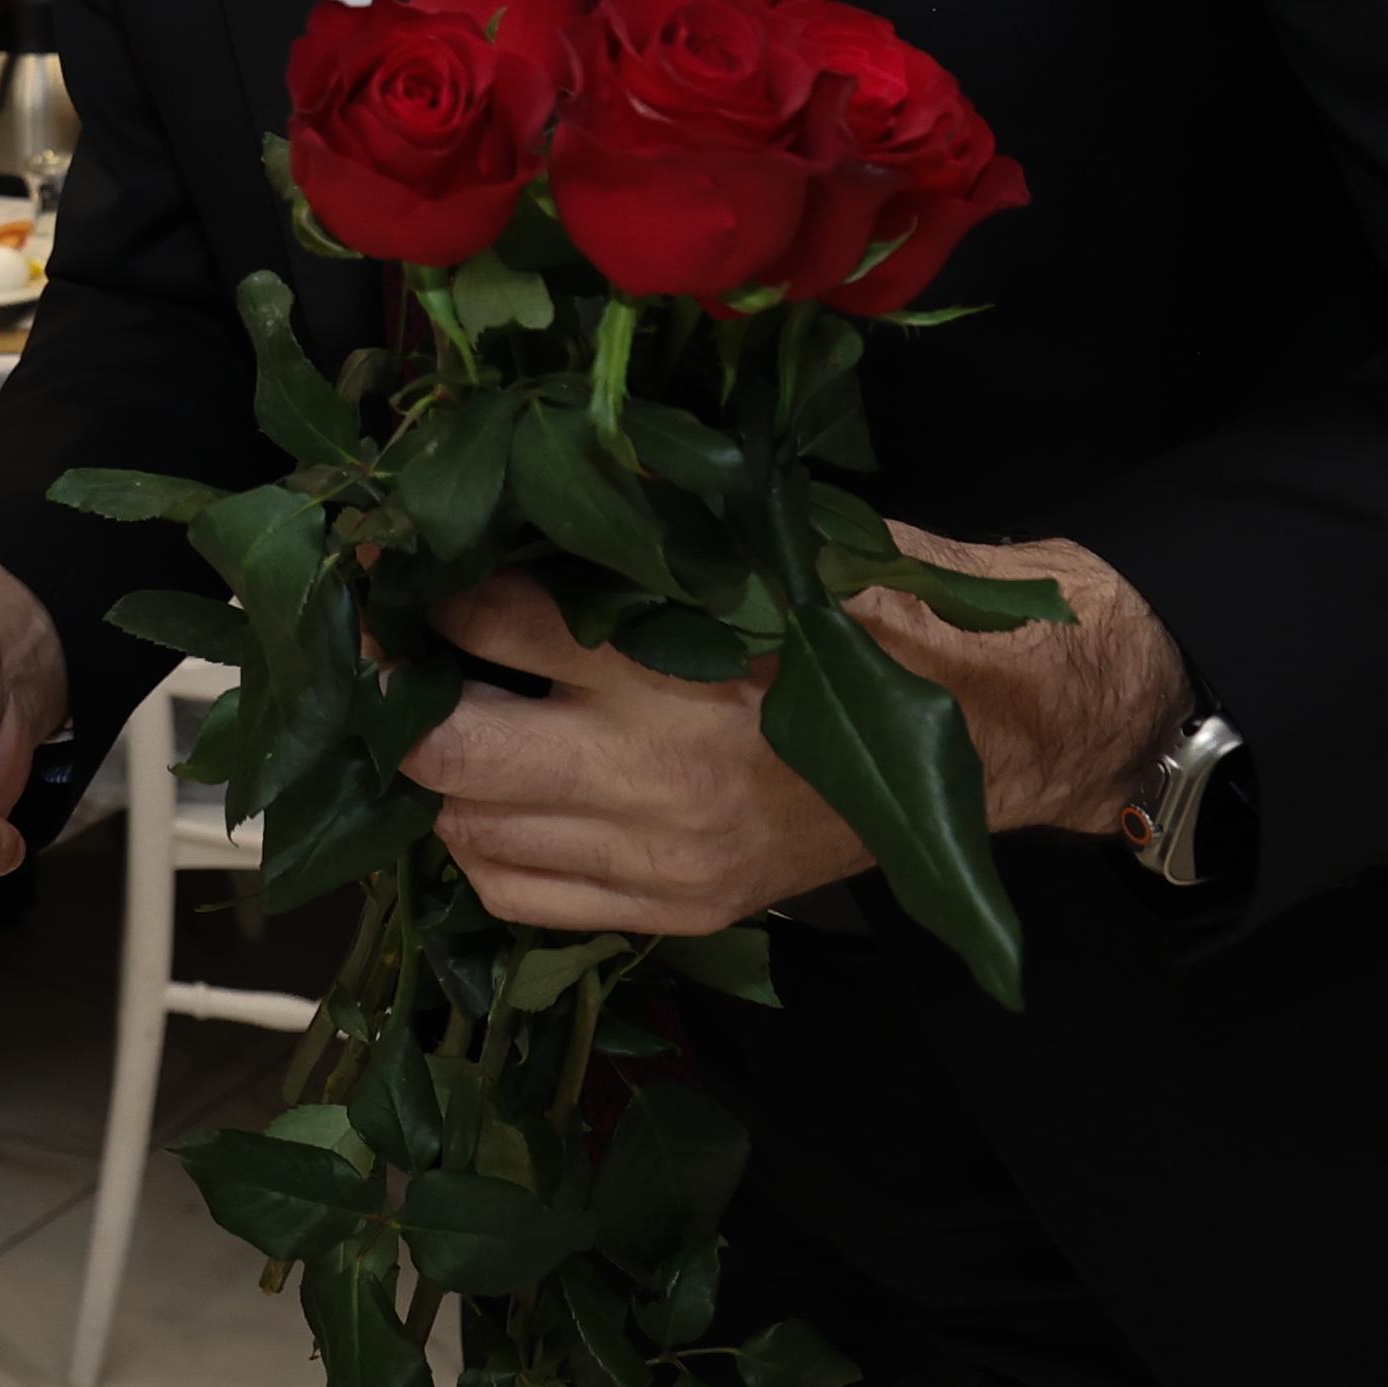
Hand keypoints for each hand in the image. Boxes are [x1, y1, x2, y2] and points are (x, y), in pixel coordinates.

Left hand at [402, 532, 1178, 930]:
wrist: (998, 732)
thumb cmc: (883, 612)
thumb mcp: (771, 541)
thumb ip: (648, 523)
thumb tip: (518, 475)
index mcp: (677, 664)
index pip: (488, 624)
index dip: (426, 587)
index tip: (396, 559)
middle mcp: (655, 773)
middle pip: (448, 752)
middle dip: (399, 696)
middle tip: (389, 649)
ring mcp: (661, 858)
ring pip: (469, 835)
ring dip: (438, 777)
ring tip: (447, 715)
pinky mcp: (679, 911)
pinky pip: (520, 898)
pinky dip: (484, 848)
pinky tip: (498, 796)